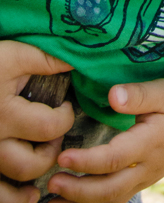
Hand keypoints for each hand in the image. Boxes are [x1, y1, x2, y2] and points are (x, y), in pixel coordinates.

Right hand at [0, 41, 73, 202]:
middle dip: (52, 151)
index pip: (49, 128)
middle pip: (32, 164)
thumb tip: (75, 60)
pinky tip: (25, 194)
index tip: (65, 107)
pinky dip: (10, 198)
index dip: (66, 118)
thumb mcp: (11, 56)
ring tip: (41, 159)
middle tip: (54, 133)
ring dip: (31, 179)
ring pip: (9, 190)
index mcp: (5, 114)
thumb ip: (44, 59)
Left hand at [48, 79, 163, 202]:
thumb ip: (138, 94)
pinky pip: (117, 198)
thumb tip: (112, 95)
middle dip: (78, 190)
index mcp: (150, 143)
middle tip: (51, 182)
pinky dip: (94, 201)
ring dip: (83, 201)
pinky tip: (74, 199)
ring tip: (54, 197)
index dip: (86, 161)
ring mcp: (146, 178)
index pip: (114, 159)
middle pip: (109, 189)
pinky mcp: (143, 180)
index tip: (62, 156)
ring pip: (112, 199)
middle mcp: (147, 167)